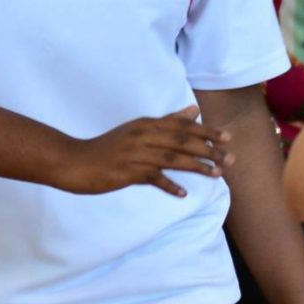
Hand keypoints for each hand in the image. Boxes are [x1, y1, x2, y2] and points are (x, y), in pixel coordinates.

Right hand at [56, 106, 229, 197]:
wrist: (73, 161)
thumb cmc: (110, 147)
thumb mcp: (138, 129)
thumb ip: (168, 121)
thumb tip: (194, 110)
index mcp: (146, 125)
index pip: (182, 126)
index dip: (206, 131)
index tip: (227, 137)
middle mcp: (142, 136)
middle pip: (181, 141)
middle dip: (208, 150)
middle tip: (229, 159)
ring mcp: (133, 154)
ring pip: (172, 159)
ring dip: (197, 166)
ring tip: (217, 174)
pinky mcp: (125, 172)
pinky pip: (152, 178)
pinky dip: (169, 185)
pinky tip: (183, 193)